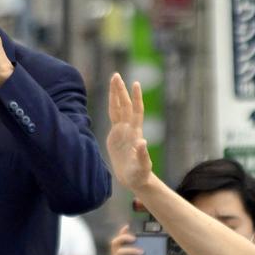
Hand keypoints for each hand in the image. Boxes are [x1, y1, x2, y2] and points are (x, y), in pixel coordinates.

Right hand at [107, 73, 152, 190]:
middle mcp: (129, 129)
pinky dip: (112, 106)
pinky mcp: (115, 135)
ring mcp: (122, 131)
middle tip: (116, 75)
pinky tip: (111, 97)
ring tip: (114, 79)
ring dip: (116, 94)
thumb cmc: (139, 174)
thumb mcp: (142, 167)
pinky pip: (113, 117)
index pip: (136, 111)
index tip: (135, 84)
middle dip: (120, 90)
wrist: (134, 178)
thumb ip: (143, 155)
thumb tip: (142, 142)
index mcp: (135, 134)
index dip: (136, 98)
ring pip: (118, 108)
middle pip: (124, 105)